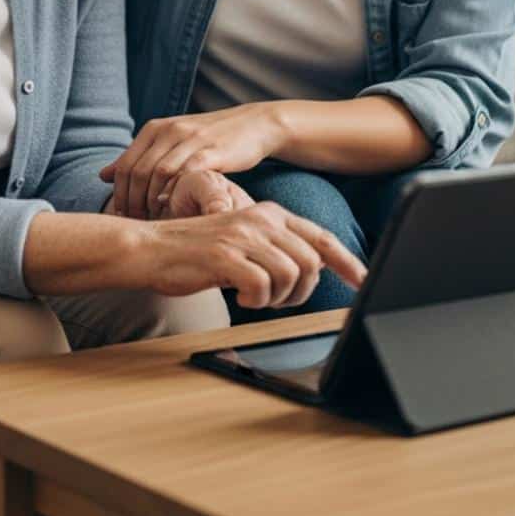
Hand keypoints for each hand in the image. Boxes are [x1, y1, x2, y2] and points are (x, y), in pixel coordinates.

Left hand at [99, 104, 285, 219]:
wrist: (254, 124)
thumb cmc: (209, 139)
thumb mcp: (171, 142)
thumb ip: (139, 157)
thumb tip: (103, 175)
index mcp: (155, 128)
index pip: (125, 165)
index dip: (120, 195)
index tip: (124, 217)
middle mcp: (170, 130)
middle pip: (138, 171)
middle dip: (132, 202)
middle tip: (136, 224)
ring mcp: (191, 139)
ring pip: (157, 172)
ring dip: (151, 201)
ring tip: (153, 221)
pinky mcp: (212, 150)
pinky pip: (186, 172)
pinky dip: (176, 191)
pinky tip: (175, 208)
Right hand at [143, 201, 365, 309]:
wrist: (149, 248)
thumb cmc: (194, 252)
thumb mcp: (240, 243)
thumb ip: (272, 250)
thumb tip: (306, 273)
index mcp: (268, 214)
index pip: (320, 237)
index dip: (347, 261)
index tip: (365, 280)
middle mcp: (260, 220)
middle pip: (311, 261)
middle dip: (302, 291)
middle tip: (279, 301)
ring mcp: (243, 235)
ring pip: (291, 274)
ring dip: (279, 298)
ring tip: (256, 297)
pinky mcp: (226, 255)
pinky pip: (263, 286)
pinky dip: (256, 300)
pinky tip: (240, 298)